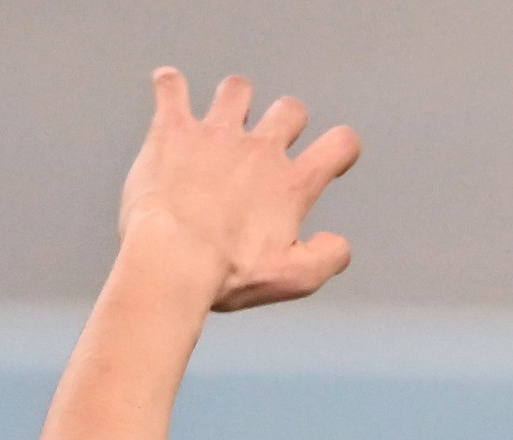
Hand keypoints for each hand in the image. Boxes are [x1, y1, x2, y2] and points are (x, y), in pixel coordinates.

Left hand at [115, 71, 360, 313]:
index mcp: (291, 185)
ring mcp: (215, 134)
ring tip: (225, 114)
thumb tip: (339, 244)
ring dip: (235, 98)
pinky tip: (170, 89)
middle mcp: (259, 150)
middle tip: (272, 138)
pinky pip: (171, 88)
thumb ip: (327, 258)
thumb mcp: (293, 279)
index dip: (342, 146)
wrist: (172, 257)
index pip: (338, 145)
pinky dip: (171, 85)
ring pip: (237, 90)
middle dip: (287, 119)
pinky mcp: (172, 130)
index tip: (335, 152)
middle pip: (289, 109)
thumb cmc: (228, 272)